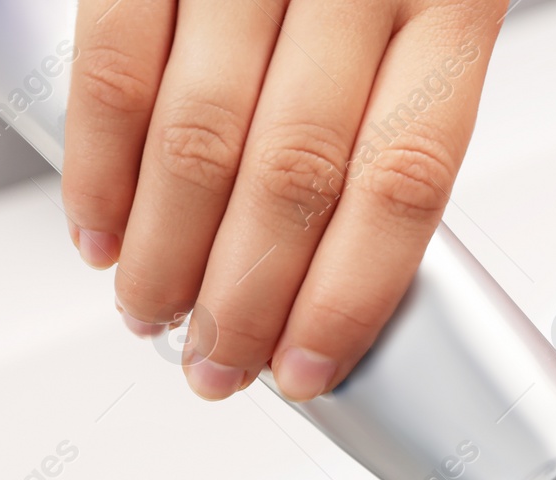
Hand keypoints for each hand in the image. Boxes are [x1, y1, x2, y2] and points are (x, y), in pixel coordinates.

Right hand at [63, 0, 506, 399]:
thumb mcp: (441, 0)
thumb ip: (400, 103)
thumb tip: (348, 253)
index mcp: (455, 1)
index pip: (405, 180)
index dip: (350, 292)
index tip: (310, 367)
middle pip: (296, 175)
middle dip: (247, 296)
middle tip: (220, 365)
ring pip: (200, 131)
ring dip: (169, 249)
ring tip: (157, 316)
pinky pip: (117, 54)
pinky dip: (100, 156)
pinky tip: (101, 227)